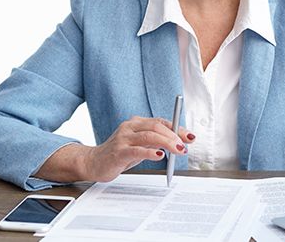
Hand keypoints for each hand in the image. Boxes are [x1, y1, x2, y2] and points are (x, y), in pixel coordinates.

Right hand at [36, 116, 194, 182]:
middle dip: (174, 135)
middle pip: (156, 126)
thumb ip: (157, 142)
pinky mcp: (118, 152)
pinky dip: (150, 153)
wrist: (94, 162)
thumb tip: (179, 142)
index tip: (190, 137)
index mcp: (136, 123)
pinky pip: (137, 150)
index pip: (161, 122)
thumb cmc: (119, 154)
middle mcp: (129, 127)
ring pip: (148, 135)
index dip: (177, 128)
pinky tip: (159, 156)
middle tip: (185, 146)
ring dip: (166, 142)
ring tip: (178, 150)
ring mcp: (123, 138)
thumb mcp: (140, 146)